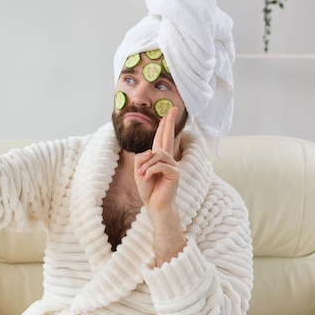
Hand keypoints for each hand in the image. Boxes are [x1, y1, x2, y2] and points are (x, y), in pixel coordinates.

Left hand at [134, 106, 185, 262]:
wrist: (155, 206)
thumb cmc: (148, 189)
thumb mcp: (139, 171)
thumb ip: (142, 158)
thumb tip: (151, 152)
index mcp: (159, 157)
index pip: (162, 137)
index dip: (166, 124)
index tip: (169, 111)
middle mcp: (168, 158)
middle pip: (168, 136)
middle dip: (169, 122)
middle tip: (172, 108)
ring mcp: (173, 165)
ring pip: (158, 154)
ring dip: (146, 165)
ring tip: (142, 176)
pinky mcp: (175, 172)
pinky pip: (159, 165)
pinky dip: (150, 171)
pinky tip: (147, 178)